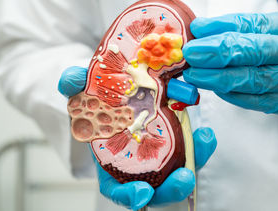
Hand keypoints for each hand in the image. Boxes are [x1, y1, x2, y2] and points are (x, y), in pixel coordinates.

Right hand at [58, 67, 216, 208]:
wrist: (118, 88)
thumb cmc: (97, 99)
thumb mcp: (82, 91)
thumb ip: (74, 85)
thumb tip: (71, 80)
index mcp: (111, 163)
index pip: (119, 190)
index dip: (129, 197)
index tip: (142, 194)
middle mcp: (138, 164)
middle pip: (157, 187)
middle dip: (171, 187)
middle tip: (185, 177)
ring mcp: (159, 152)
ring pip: (178, 168)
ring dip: (194, 161)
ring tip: (204, 142)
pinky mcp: (176, 138)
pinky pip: (191, 149)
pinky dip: (200, 144)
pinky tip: (205, 133)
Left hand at [183, 10, 277, 138]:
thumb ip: (258, 27)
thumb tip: (210, 28)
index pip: (258, 26)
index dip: (225, 28)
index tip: (199, 29)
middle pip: (257, 53)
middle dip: (220, 52)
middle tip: (192, 53)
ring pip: (257, 82)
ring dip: (221, 79)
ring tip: (196, 75)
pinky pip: (262, 103)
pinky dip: (237, 97)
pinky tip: (218, 90)